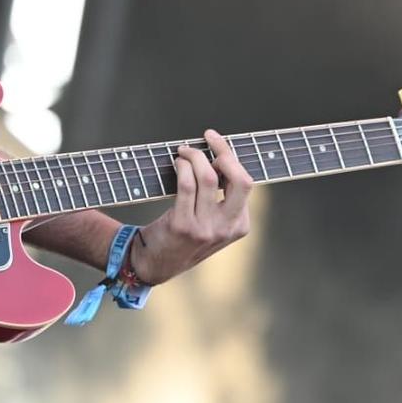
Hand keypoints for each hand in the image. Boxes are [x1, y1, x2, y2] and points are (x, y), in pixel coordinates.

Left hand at [132, 129, 253, 284]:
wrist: (156, 264)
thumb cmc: (183, 236)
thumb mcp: (212, 223)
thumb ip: (221, 199)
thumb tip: (217, 157)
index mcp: (240, 225)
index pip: (245, 183)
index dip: (231, 158)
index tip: (216, 142)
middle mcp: (226, 228)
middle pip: (240, 180)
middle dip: (225, 152)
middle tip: (208, 138)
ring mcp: (206, 229)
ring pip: (208, 178)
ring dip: (194, 156)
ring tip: (183, 152)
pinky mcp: (183, 226)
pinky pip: (186, 186)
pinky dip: (182, 168)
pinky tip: (177, 163)